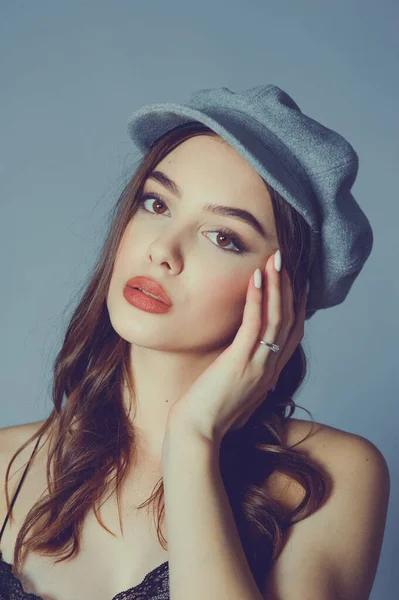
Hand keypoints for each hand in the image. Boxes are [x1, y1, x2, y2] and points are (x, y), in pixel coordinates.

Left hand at [166, 252, 307, 443]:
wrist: (197, 433)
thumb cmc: (210, 411)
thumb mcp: (236, 386)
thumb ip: (246, 367)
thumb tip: (242, 350)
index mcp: (271, 371)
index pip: (292, 332)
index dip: (296, 303)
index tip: (294, 279)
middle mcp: (271, 367)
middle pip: (290, 320)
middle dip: (290, 286)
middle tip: (286, 259)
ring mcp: (258, 365)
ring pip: (277, 318)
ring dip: (278, 285)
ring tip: (276, 259)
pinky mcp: (240, 363)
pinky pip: (255, 325)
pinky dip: (258, 300)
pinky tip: (256, 278)